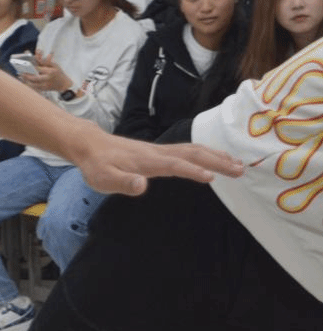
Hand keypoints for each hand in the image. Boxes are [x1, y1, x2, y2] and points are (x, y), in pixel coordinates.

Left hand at [22, 52, 72, 92]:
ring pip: (33, 84)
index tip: (26, 65)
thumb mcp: (54, 65)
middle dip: (27, 76)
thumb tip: (37, 55)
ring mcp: (45, 85)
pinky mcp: (43, 90)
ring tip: (20, 76)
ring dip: (26, 81)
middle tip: (21, 73)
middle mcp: (47, 79)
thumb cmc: (58, 72)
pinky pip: (34, 88)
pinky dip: (28, 85)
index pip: (39, 69)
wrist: (63, 84)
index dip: (32, 67)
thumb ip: (46, 61)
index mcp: (51, 72)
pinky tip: (24, 82)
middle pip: (35, 78)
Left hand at [67, 130, 243, 196]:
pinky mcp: (160, 151)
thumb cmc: (97, 165)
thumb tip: (141, 186)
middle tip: (241, 171)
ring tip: (238, 165)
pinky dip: (206, 153)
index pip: (174, 165)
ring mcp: (160, 150)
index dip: (192, 171)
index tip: (213, 178)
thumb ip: (122, 183)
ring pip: (194, 150)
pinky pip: (188, 150)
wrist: (90, 145)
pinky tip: (215, 157)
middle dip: (217, 161)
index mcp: (147, 161)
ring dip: (217, 156)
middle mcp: (158, 152)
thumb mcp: (103, 179)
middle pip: (193, 154)